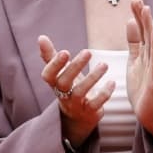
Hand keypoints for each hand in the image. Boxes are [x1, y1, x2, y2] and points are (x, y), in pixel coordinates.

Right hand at [37, 35, 113, 149]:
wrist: (77, 116)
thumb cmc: (68, 87)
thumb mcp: (59, 72)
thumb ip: (50, 55)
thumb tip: (41, 37)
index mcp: (54, 83)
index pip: (48, 75)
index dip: (55, 65)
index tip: (65, 52)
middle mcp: (62, 94)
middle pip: (64, 82)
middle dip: (75, 67)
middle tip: (88, 52)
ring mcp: (76, 104)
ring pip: (80, 92)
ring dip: (92, 77)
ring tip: (104, 64)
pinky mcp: (89, 111)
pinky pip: (96, 104)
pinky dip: (104, 93)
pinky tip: (112, 82)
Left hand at [125, 0, 152, 144]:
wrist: (150, 114)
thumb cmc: (143, 89)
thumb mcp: (135, 62)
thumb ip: (134, 44)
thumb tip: (130, 22)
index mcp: (146, 54)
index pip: (141, 31)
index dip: (138, 16)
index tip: (133, 0)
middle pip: (148, 33)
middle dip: (143, 16)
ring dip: (149, 25)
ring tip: (146, 10)